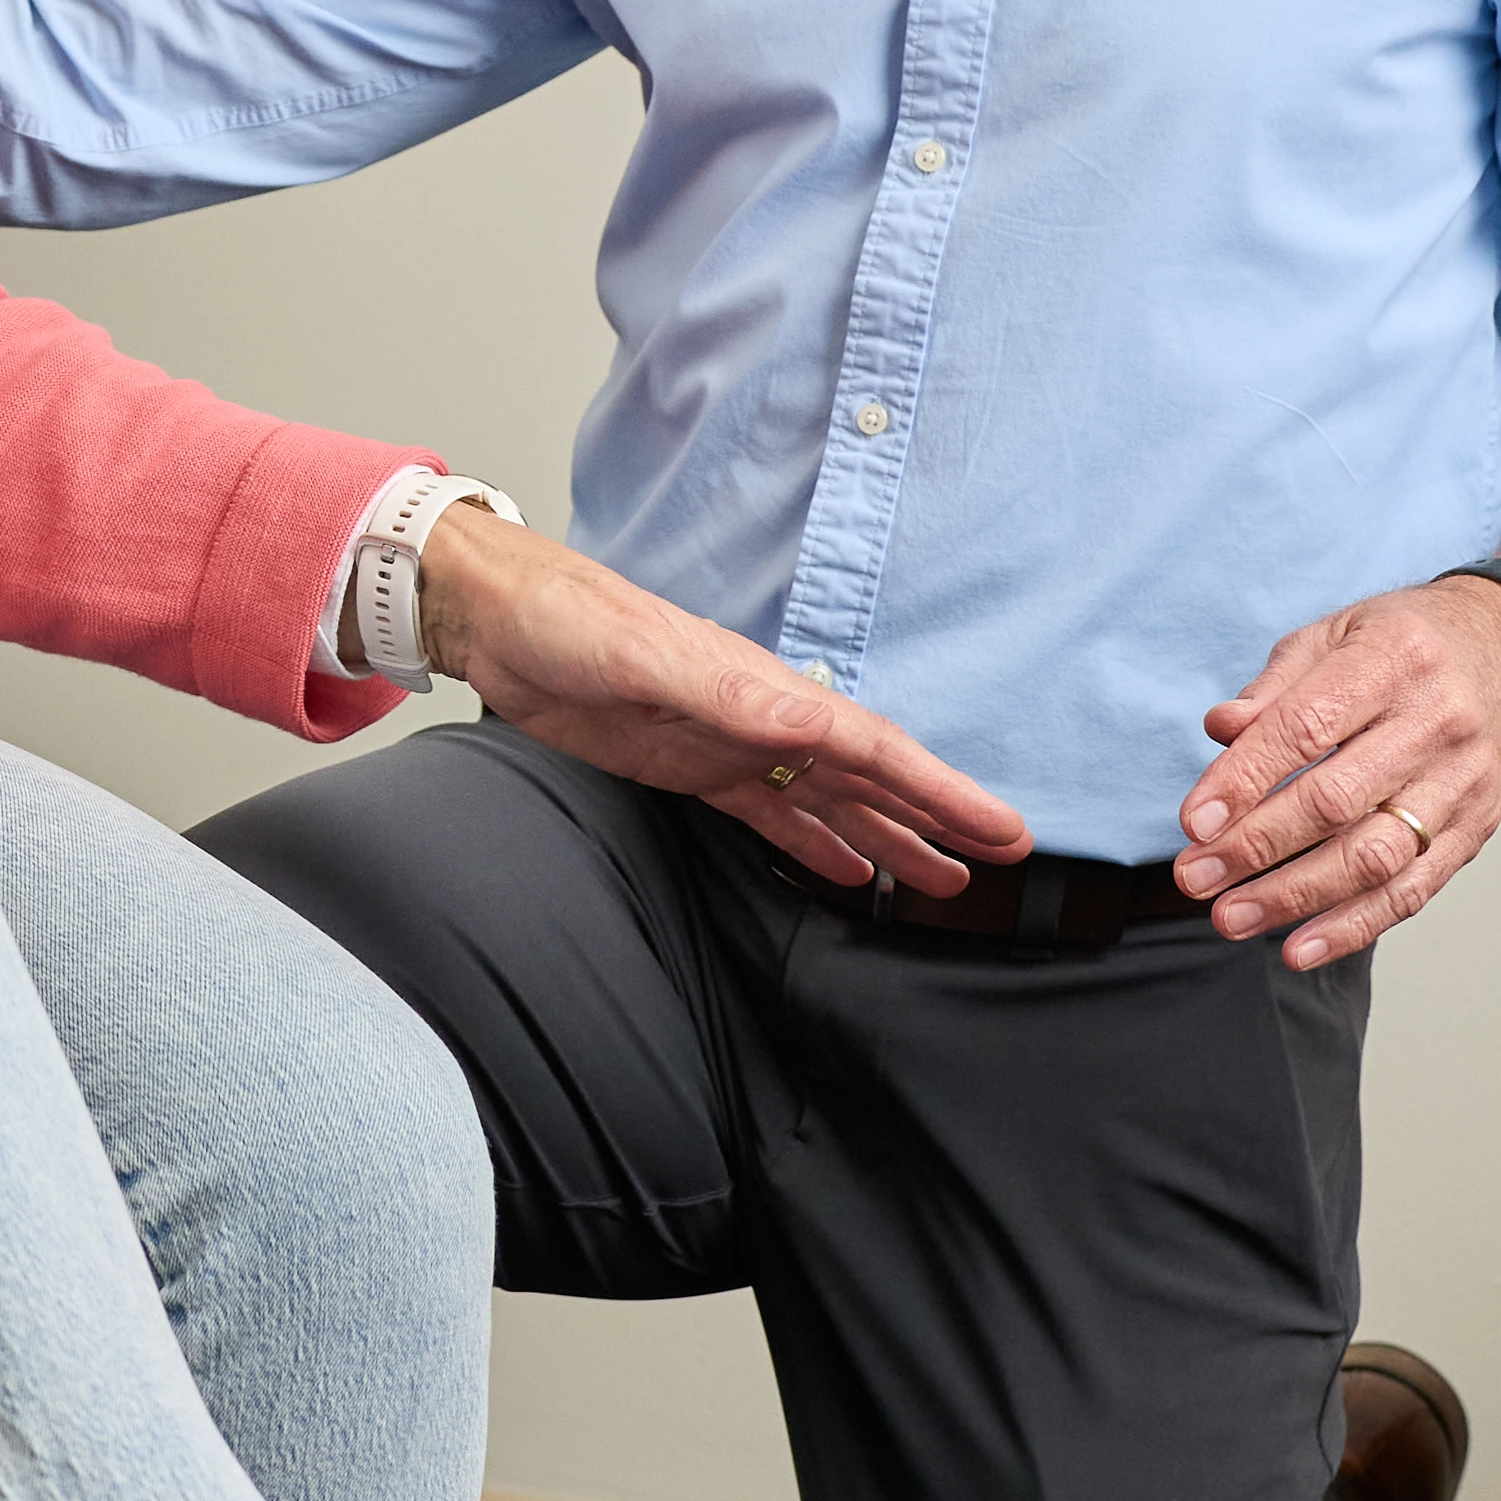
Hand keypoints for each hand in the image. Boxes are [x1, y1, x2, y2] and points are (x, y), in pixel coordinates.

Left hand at [423, 514, 1033, 897]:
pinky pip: (771, 813)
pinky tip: (847, 872)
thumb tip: (808, 723)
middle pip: (867, 777)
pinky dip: (815, 844)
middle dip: (934, 818)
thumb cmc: (567, 619)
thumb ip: (724, 691)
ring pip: (828, 800)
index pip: (873, 747)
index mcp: (764, 690)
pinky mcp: (691, 766)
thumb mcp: (642, 654)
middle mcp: (761, 717)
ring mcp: (730, 743)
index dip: (940, 791)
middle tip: (995, 863)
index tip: (1000, 830)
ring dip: (886, 839)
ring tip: (940, 881)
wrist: (500, 619)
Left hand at [1176, 580, 1500, 968]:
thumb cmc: (1404, 648)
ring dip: (1295, 897)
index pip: (1305, 728)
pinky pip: (1412, 890)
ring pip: (1374, 857)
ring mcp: (1461, 781)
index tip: (1194, 822)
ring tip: (1232, 918)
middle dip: (1255, 847)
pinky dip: (1353, 926)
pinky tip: (1299, 947)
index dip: (1245, 780)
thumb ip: (1275, 688)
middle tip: (1195, 877)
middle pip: (1336, 802)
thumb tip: (1222, 731)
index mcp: (1392, 660)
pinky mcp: (1475, 829)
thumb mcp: (1334, 635)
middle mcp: (1436, 722)